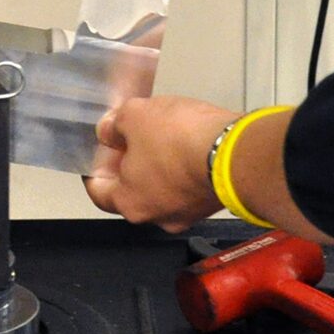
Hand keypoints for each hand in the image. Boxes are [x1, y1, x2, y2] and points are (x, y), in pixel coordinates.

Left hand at [84, 96, 237, 232]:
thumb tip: (108, 131)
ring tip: (165, 133)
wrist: (236, 152)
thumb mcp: (135, 117)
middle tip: (135, 135)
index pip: (99, 192)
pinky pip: (190, 183)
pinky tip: (190, 141)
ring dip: (161, 163)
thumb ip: (114, 125)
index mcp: (130, 204)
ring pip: (165, 187)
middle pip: (134, 189)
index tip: (102, 150)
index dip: (97, 167)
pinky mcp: (214, 201)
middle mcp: (159, 216)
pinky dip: (186, 165)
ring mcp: (190, 212)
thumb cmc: (178, 139)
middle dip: (131, 161)